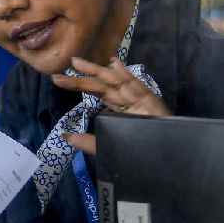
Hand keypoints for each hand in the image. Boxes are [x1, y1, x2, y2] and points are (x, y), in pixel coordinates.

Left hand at [52, 57, 169, 156]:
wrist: (165, 159)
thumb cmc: (139, 153)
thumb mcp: (107, 148)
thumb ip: (88, 142)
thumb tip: (65, 136)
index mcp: (118, 109)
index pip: (96, 92)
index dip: (79, 84)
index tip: (58, 79)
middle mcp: (127, 101)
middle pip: (103, 83)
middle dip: (84, 75)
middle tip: (65, 67)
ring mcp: (139, 100)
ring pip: (115, 81)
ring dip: (98, 71)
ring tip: (79, 63)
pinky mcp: (151, 102)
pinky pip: (137, 86)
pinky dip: (126, 75)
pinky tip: (114, 63)